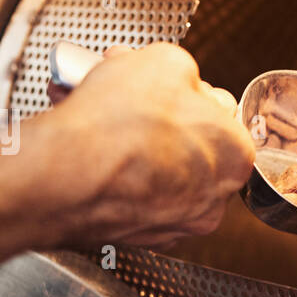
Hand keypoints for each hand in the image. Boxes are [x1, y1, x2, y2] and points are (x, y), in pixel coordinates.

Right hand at [23, 43, 253, 248]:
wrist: (62, 178)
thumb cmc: (117, 126)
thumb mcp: (165, 61)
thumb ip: (184, 70)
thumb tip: (177, 76)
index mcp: (235, 155)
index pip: (219, 114)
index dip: (184, 91)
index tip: (161, 85)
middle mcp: (213, 197)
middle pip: (186, 142)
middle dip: (155, 116)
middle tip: (126, 96)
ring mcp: (176, 222)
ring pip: (156, 169)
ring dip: (130, 140)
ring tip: (98, 115)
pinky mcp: (139, 236)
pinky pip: (131, 195)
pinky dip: (115, 173)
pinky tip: (92, 148)